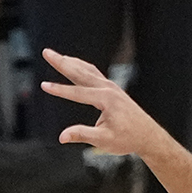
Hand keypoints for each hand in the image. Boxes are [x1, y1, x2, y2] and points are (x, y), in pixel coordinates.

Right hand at [36, 46, 167, 159]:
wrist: (147, 136)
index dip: (59, 90)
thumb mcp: (103, 140)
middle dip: (61, 62)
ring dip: (70, 62)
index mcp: (106, 99)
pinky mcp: (112, 89)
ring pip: (87, 70)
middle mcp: (108, 88)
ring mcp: (111, 87)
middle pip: (80, 72)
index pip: (77, 93)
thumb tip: (62, 137)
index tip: (44, 85)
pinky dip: (81, 67)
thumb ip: (82, 135)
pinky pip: (94, 73)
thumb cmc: (128, 139)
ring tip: (56, 56)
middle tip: (46, 52)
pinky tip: (74, 65)